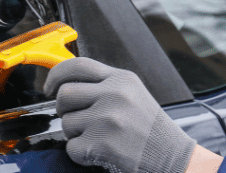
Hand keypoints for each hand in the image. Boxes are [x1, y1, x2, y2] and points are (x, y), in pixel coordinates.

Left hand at [44, 58, 195, 172]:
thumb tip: (64, 82)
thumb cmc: (151, 129)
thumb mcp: (132, 94)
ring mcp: (108, 119)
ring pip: (66, 123)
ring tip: (99, 137)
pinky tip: (100, 153)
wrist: (176, 159)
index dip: (56, 75)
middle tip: (79, 119)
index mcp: (121, 79)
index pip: (77, 65)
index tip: (48, 87)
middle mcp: (114, 95)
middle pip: (64, 94)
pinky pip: (72, 148)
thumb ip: (103, 84)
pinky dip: (81, 155)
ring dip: (76, 134)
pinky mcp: (103, 144)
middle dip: (65, 110)